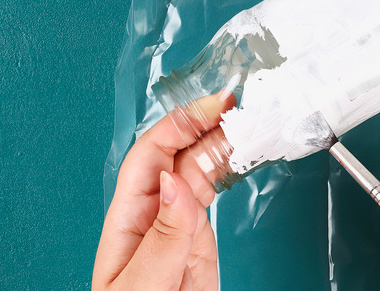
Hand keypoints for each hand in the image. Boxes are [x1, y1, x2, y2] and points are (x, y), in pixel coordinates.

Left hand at [93, 92, 235, 289]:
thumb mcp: (143, 283)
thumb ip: (163, 235)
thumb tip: (175, 182)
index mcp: (129, 217)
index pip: (150, 154)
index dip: (180, 124)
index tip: (212, 106)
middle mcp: (154, 211)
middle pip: (179, 153)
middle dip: (207, 124)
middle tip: (241, 107)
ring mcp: (179, 220)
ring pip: (201, 167)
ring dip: (224, 142)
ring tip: (251, 123)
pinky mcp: (200, 234)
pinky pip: (215, 190)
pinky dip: (232, 167)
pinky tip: (245, 152)